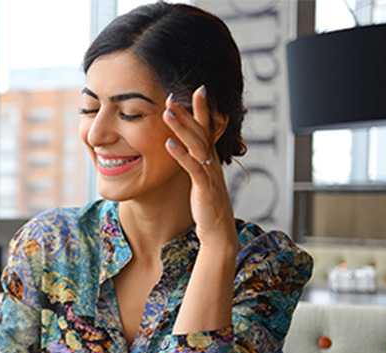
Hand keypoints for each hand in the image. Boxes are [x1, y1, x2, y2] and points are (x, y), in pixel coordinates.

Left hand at [163, 86, 236, 248]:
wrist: (218, 231)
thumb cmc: (207, 205)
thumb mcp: (202, 178)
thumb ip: (196, 162)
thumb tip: (186, 148)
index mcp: (210, 159)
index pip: (207, 128)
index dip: (202, 109)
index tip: (196, 89)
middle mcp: (212, 162)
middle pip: (202, 131)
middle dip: (189, 111)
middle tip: (174, 93)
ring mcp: (209, 174)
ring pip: (196, 145)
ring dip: (182, 127)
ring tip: (167, 111)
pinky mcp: (204, 188)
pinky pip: (192, 168)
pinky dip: (180, 155)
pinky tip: (168, 144)